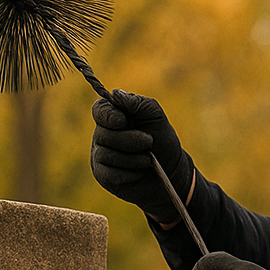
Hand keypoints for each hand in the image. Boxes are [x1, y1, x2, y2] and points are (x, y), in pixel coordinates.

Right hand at [91, 89, 194, 223]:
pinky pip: (108, 173)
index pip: (99, 109)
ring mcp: (99, 154)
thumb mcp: (156, 117)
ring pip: (105, 154)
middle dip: (129, 139)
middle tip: (149, 142)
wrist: (170, 172)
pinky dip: (128, 173)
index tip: (123, 121)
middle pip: (102, 134)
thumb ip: (138, 103)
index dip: (108, 115)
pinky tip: (139, 172)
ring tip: (147, 160)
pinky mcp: (103, 175)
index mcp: (113, 115)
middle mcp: (102, 133)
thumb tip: (116, 94)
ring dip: (132, 158)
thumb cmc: (162, 140)